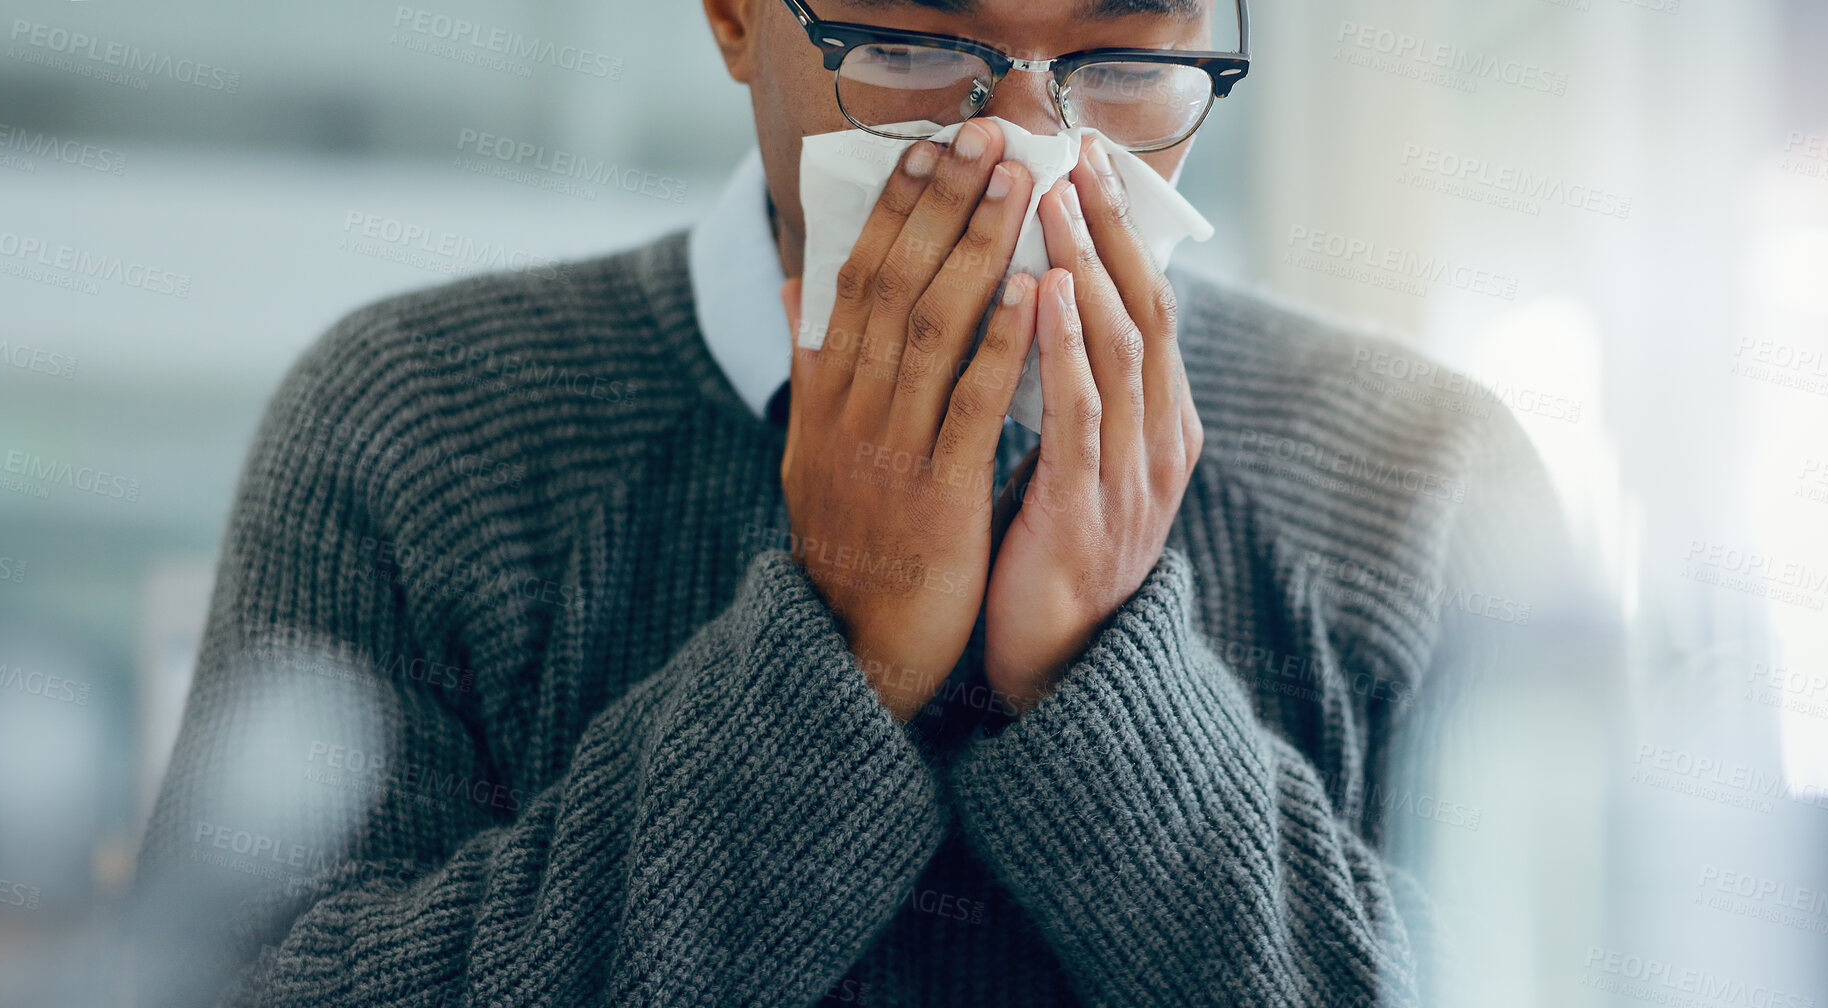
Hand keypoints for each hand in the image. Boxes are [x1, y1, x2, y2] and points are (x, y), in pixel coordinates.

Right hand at [780, 119, 1038, 721]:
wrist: (852, 649)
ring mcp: (888, 451)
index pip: (853, 279)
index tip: (928, 150)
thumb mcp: (813, 447)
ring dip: (977, 249)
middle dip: (941, 206)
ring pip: (931, 329)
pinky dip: (1000, 342)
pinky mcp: (936, 494)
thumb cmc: (853, 539)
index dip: (891, 210)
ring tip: (1017, 188)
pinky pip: (971, 404)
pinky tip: (1033, 290)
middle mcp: (847, 411)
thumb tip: (794, 282)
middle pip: (892, 285)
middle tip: (985, 139)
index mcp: (823, 395)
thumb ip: (811, 363)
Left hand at [983, 137, 1203, 714]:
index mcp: (1162, 427)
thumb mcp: (1076, 462)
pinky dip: (1066, 346)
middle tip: (1080, 158)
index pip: (1154, 308)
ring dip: (1090, 269)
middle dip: (1114, 231)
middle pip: (1150, 312)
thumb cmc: (1051, 554)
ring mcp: (1134, 477)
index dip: (1124, 234)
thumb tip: (1044, 305)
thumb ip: (1074, 393)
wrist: (1057, 669)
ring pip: (1123, 350)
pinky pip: (1083, 412)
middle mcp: (1163, 443)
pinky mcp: (1089, 509)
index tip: (1089, 167)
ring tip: (1057, 204)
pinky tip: (1047, 294)